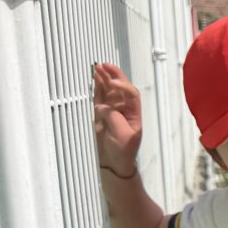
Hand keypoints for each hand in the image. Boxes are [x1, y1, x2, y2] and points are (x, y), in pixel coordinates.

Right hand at [93, 62, 142, 176]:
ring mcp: (111, 109)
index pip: (131, 94)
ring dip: (104, 78)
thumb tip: (102, 106)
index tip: (113, 83)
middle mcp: (123, 108)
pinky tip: (93, 77)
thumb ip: (113, 117)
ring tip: (97, 67)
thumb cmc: (123, 151)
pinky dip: (96, 87)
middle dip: (114, 75)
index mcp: (133, 112)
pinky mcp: (100, 113)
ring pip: (108, 89)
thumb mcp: (122, 134)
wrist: (114, 162)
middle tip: (105, 65)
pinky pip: (98, 96)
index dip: (123, 86)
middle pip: (120, 87)